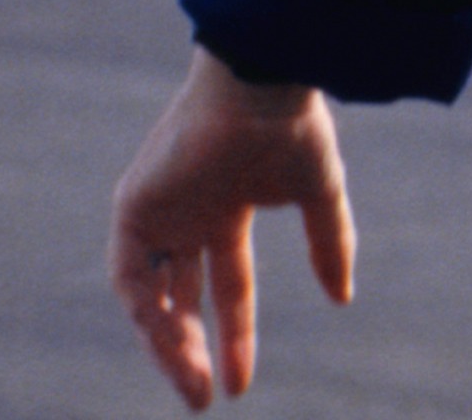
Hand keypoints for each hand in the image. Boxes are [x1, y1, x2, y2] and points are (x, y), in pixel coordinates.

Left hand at [109, 46, 353, 409]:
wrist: (262, 84)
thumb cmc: (294, 128)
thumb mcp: (319, 196)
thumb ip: (329, 246)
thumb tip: (342, 298)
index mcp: (228, 211)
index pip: (228, 287)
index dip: (237, 337)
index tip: (241, 386)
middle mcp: (187, 217)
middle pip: (181, 302)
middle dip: (192, 353)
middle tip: (205, 399)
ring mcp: (158, 213)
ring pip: (150, 297)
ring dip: (165, 344)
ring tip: (192, 384)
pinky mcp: (134, 206)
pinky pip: (129, 274)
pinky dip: (145, 310)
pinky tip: (171, 339)